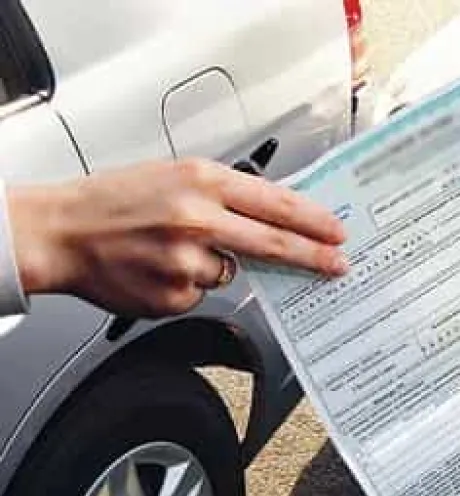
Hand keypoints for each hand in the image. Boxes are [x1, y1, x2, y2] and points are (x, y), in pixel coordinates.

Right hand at [7, 159, 347, 316]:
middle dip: (312, 257)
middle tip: (337, 264)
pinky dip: (188, 284)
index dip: (314, 221)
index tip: (337, 232)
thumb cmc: (117, 200)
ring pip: (230, 273)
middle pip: (273, 243)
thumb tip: (274, 215)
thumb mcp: (177, 175)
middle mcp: (197, 219)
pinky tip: (159, 268)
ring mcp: (185, 262)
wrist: (63, 231)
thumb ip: (227, 195)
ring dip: (214, 265)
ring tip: (171, 249)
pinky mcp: (173, 296)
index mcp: (202, 181)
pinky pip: (200, 294)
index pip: (277, 203)